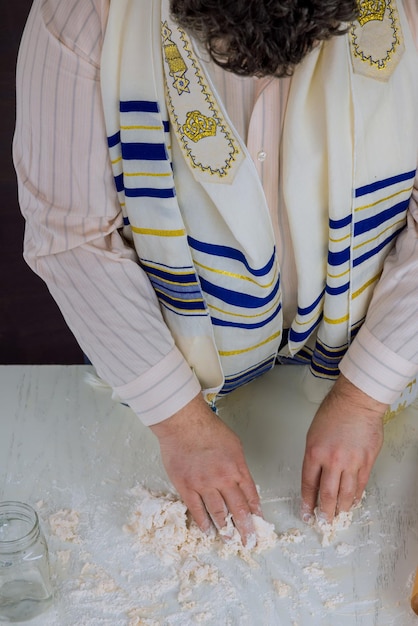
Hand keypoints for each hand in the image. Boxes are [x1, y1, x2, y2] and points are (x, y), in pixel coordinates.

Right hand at [150, 393, 261, 544]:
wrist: (184, 423)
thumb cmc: (208, 429)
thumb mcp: (234, 445)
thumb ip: (238, 466)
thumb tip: (242, 483)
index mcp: (237, 468)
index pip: (251, 497)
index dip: (256, 514)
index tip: (260, 526)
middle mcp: (223, 479)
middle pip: (238, 510)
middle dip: (246, 529)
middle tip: (249, 542)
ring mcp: (204, 484)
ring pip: (218, 513)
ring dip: (225, 529)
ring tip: (229, 540)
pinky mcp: (186, 486)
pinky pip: (196, 509)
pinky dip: (203, 522)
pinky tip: (207, 530)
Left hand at [301, 374, 386, 522]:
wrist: (356, 403)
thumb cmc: (332, 413)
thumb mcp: (313, 435)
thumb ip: (314, 457)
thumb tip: (316, 478)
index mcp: (314, 453)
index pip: (308, 484)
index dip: (307, 501)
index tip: (306, 512)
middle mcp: (332, 460)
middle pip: (327, 494)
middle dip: (324, 512)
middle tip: (323, 521)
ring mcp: (351, 462)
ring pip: (345, 494)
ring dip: (341, 508)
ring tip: (337, 516)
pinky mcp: (367, 461)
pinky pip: (360, 485)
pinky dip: (355, 497)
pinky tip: (352, 503)